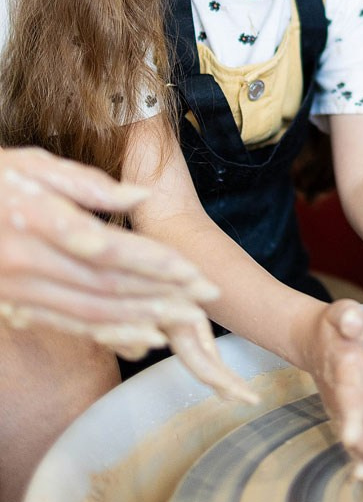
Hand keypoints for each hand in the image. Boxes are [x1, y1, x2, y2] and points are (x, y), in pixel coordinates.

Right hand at [0, 147, 255, 403]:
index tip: (192, 269)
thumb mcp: (32, 165)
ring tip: (186, 317)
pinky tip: (144, 335)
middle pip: (105, 286)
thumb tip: (141, 196)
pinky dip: (110, 334)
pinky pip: (69, 326)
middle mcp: (25, 263)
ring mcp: (17, 290)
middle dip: (161, 294)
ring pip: (91, 313)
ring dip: (143, 318)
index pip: (105, 248)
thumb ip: (86, 183)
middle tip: (205, 297)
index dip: (151, 262)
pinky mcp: (15, 306)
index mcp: (35, 220)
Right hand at [297, 298, 362, 477]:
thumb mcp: (340, 314)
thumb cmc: (334, 327)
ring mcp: (341, 409)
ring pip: (356, 437)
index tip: (352, 433)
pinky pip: (355, 440)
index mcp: (341, 369)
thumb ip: (348, 318)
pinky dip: (360, 458)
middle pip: (356, 423)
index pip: (348, 393)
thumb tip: (354, 319)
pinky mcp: (348, 416)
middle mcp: (339, 395)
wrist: (312, 341)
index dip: (351, 413)